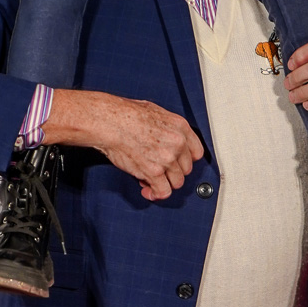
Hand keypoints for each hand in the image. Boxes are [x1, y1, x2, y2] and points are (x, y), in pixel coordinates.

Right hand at [43, 90, 203, 200]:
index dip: (185, 161)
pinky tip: (149, 191)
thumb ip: (166, 128)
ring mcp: (167, 159)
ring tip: (151, 180)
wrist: (111, 122)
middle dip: (172, 173)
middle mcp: (177, 143)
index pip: (196, 152)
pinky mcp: (154, 173)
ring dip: (164, 184)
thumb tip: (165, 137)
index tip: (178, 165)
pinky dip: (156, 194)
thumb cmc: (125, 115)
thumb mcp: (154, 112)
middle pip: (186, 169)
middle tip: (159, 171)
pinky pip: (163, 191)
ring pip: (176, 182)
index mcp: (180, 127)